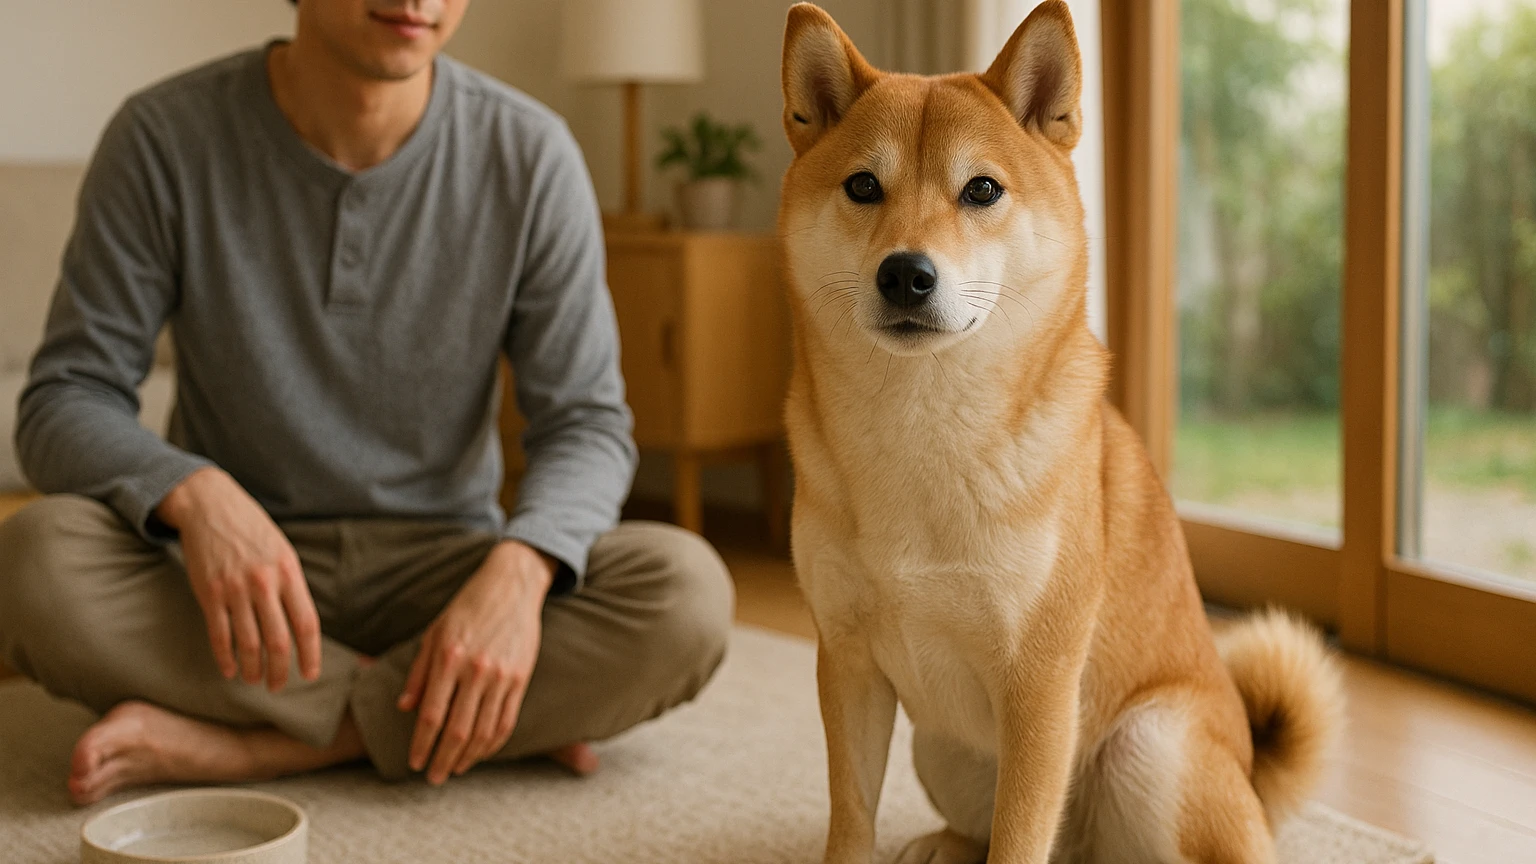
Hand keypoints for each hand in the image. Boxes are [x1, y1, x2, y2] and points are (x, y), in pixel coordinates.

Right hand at [156, 467, 321, 690]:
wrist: (211, 505)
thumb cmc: (252, 530)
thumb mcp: (283, 552)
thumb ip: (291, 586)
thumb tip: (300, 626)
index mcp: (290, 573)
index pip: (306, 624)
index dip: (310, 654)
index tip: (309, 675)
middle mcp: (265, 583)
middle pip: (278, 640)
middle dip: (279, 670)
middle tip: (277, 686)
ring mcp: (235, 589)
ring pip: (249, 642)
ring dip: (252, 669)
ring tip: (254, 681)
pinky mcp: (209, 592)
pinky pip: (219, 634)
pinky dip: (225, 657)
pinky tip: (230, 670)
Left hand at [398, 540, 554, 783]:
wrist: (512, 586)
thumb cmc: (467, 608)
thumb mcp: (434, 634)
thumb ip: (419, 672)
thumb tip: (405, 708)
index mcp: (449, 658)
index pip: (432, 715)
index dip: (421, 744)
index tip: (414, 762)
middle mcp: (476, 670)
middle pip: (457, 730)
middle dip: (443, 760)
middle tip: (433, 777)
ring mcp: (502, 676)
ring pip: (484, 731)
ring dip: (467, 757)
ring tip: (455, 769)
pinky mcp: (520, 678)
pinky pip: (507, 720)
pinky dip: (493, 743)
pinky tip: (480, 752)